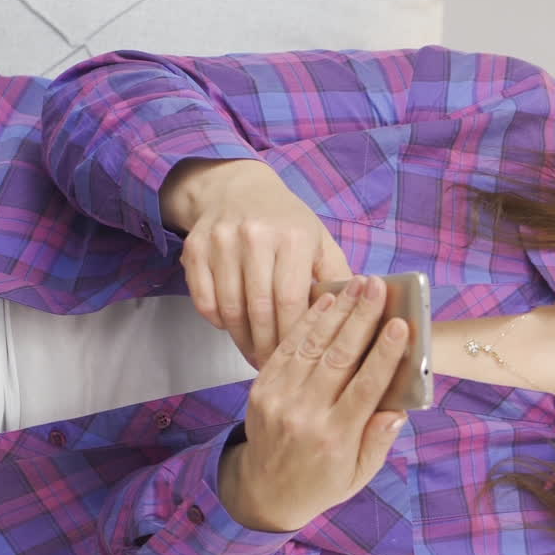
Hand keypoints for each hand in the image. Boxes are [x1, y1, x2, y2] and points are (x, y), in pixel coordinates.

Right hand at [160, 158, 353, 367]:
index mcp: (293, 238)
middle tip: (274, 367)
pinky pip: (203, 300)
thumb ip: (338, 278)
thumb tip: (360, 316)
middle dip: (267, 345)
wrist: (237, 187)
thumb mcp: (321, 241)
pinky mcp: (194, 249)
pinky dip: (218, 321)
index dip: (293, 336)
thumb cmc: (287, 222)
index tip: (298, 360)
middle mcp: (254, 237)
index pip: (292, 300)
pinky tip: (233, 329)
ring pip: (229, 308)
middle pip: (258, 309)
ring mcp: (220, 242)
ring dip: (242, 339)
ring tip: (255, 355)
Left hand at [218, 275, 408, 532]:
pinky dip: (308, 321)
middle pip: (339, 358)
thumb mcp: (361, 473)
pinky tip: (327, 300)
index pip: (365, 388)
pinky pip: (287, 348)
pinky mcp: (262, 389)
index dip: (384, 354)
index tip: (401, 325)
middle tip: (380, 288)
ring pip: (313, 346)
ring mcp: (280, 400)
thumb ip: (380, 440)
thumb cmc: (323, 481)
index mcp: (336, 438)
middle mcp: (306, 416)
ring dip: (338, 311)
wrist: (265, 493)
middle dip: (362, 318)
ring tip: (359, 284)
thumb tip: (398, 409)